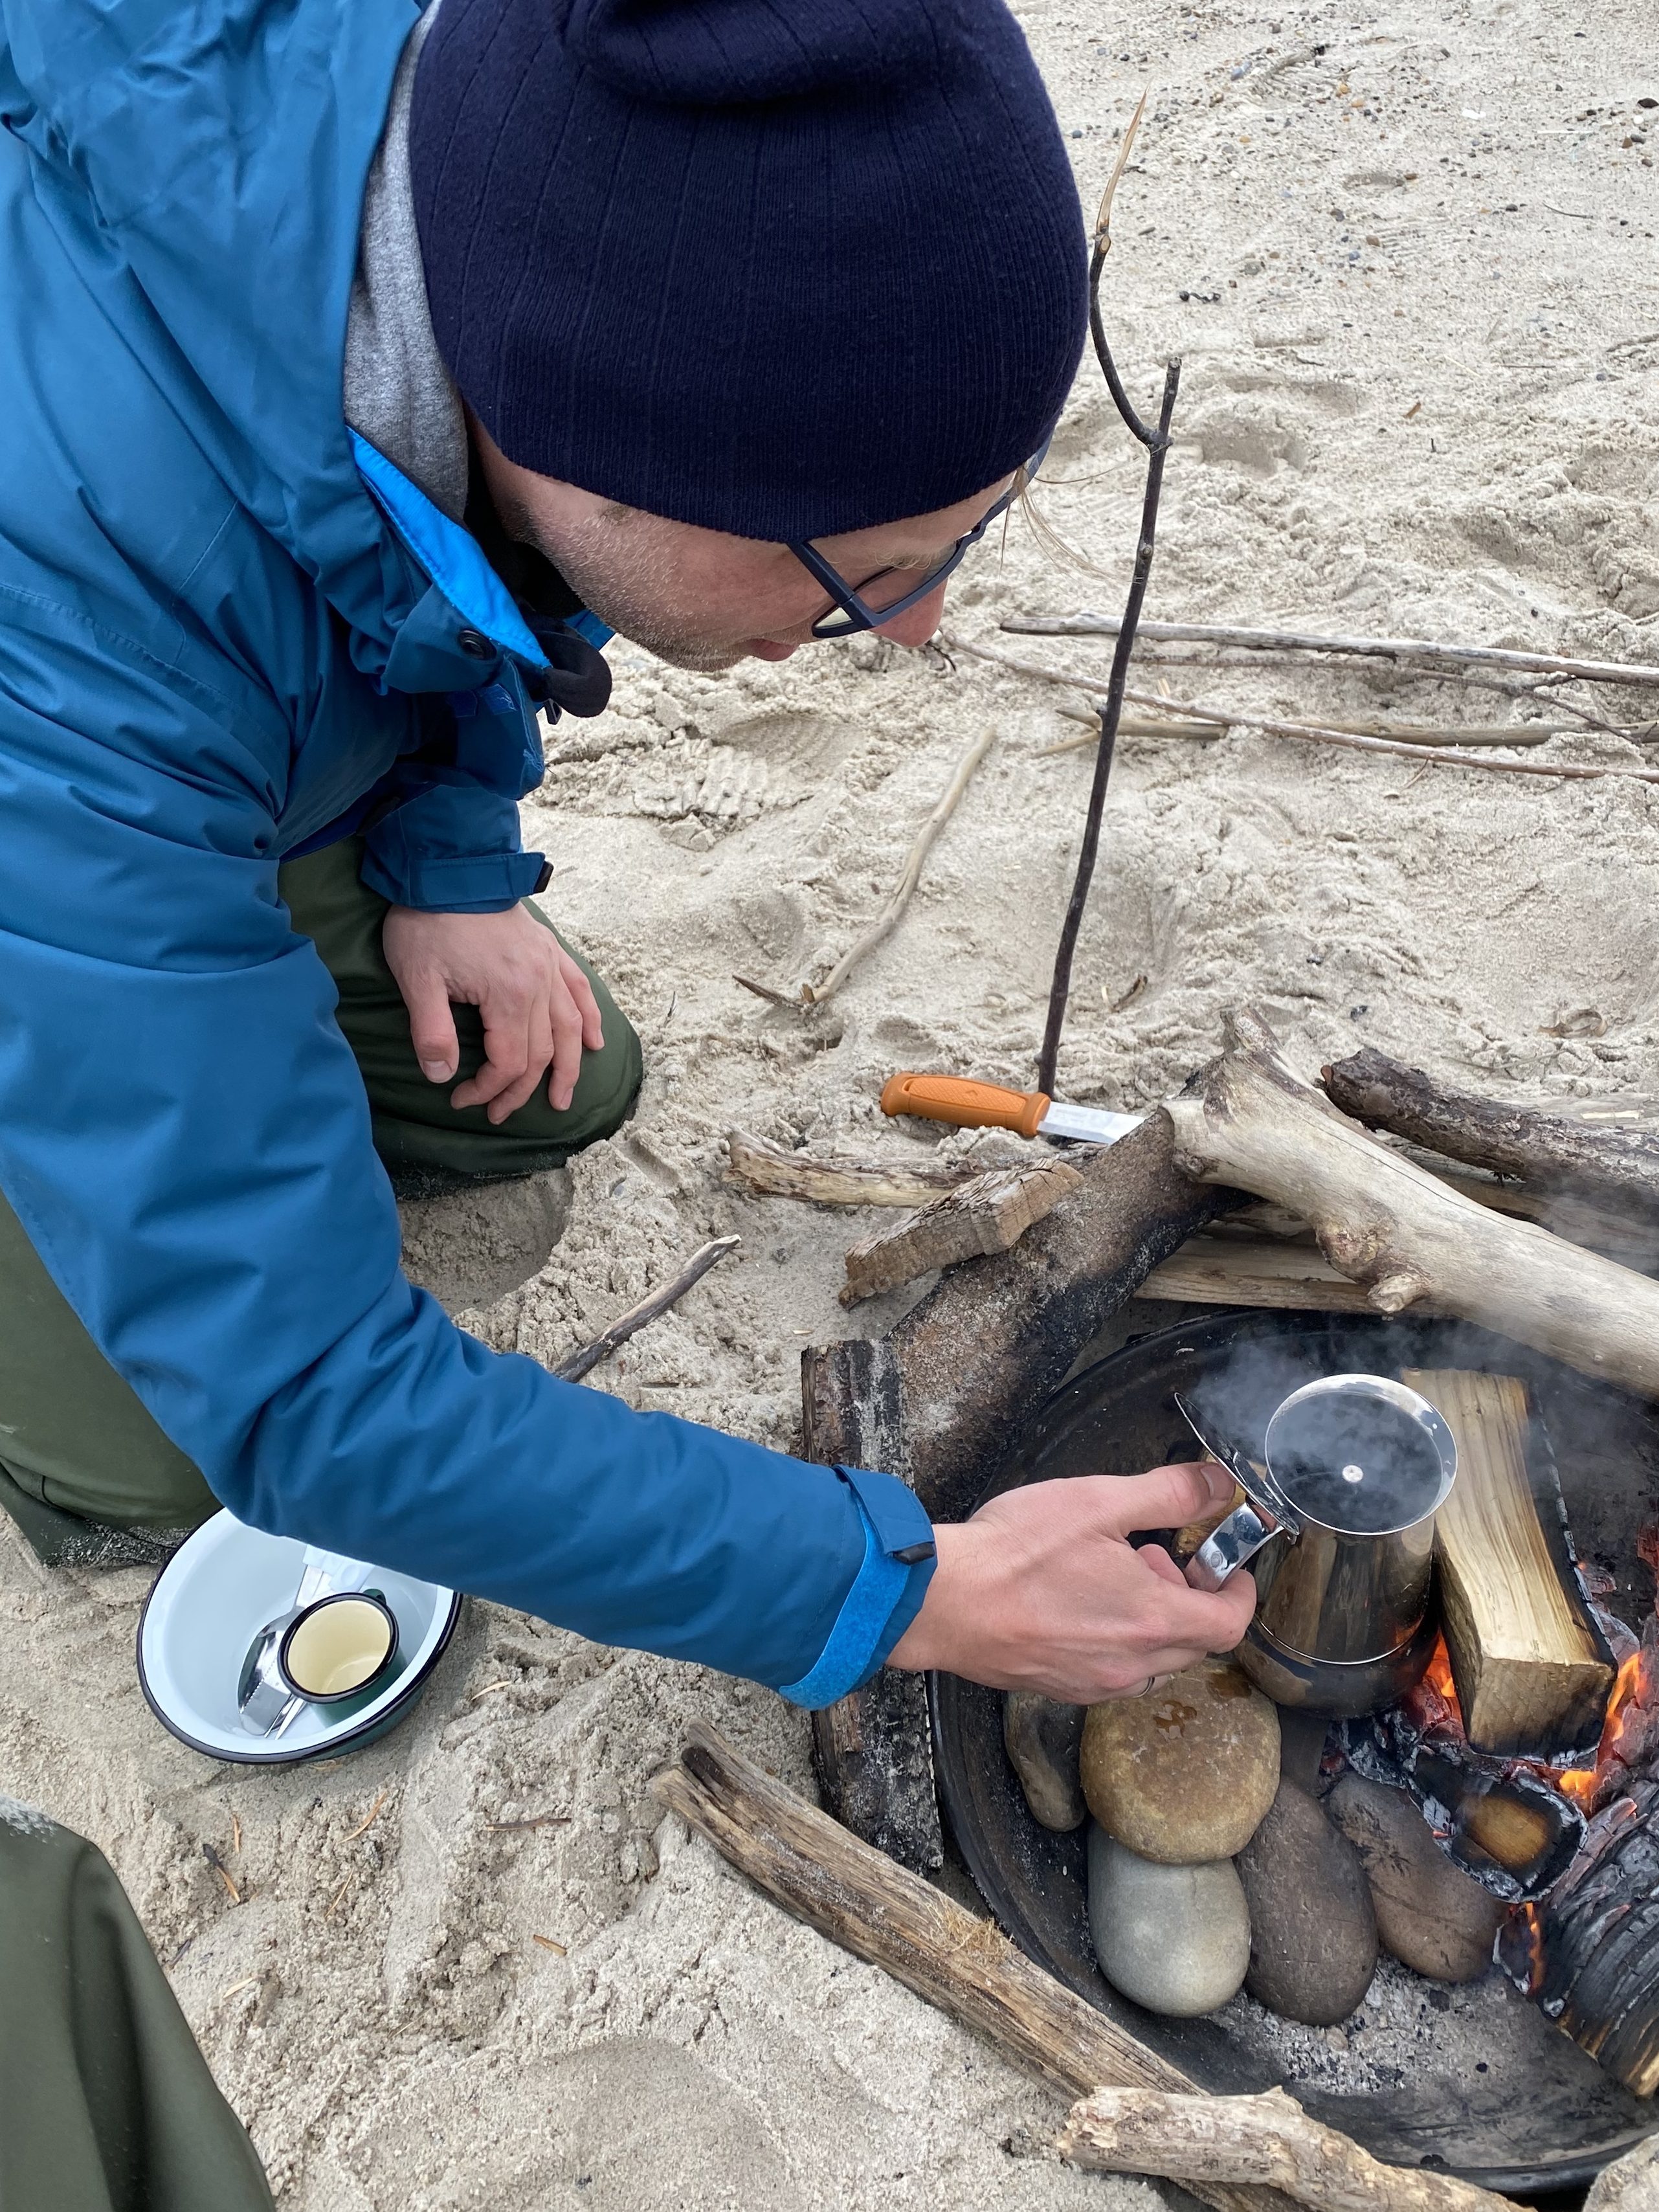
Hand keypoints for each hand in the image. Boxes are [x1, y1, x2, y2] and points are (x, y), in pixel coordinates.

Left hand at [383, 905, 603, 1121]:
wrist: (448, 867)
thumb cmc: (427, 922)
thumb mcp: (417, 979)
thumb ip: (432, 1033)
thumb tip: (442, 1077)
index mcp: (509, 996)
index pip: (509, 1062)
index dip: (488, 1089)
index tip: (462, 1100)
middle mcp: (539, 985)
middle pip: (542, 1053)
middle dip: (521, 1090)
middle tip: (500, 1114)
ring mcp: (548, 966)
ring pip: (570, 1028)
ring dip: (569, 1068)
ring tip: (562, 1098)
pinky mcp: (548, 949)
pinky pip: (579, 989)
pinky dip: (589, 1019)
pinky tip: (593, 1042)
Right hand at [887, 1461, 1255, 1703]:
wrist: (943, 1601)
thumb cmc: (1015, 1553)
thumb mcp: (1098, 1502)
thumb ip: (1168, 1494)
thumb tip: (1217, 1484)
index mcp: (1152, 1619)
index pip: (1229, 1624)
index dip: (1240, 1593)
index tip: (1228, 1567)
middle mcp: (1131, 1663)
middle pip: (1194, 1643)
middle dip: (1188, 1598)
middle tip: (1154, 1556)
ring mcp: (1095, 1683)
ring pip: (1153, 1660)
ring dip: (1151, 1620)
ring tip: (1110, 1575)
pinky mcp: (1061, 1687)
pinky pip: (1112, 1671)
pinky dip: (1115, 1640)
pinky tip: (1078, 1603)